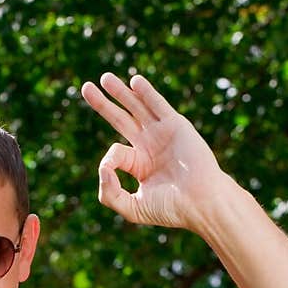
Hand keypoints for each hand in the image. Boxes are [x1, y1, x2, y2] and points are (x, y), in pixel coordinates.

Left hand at [80, 71, 227, 231]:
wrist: (200, 201)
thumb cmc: (171, 208)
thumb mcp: (132, 209)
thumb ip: (109, 194)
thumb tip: (102, 168)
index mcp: (140, 165)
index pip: (114, 153)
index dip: (108, 160)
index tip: (109, 170)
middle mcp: (150, 146)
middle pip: (121, 119)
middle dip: (104, 104)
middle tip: (86, 88)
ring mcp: (162, 134)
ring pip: (136, 107)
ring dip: (121, 92)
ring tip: (104, 78)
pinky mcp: (175, 125)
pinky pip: (157, 104)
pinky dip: (146, 92)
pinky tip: (134, 81)